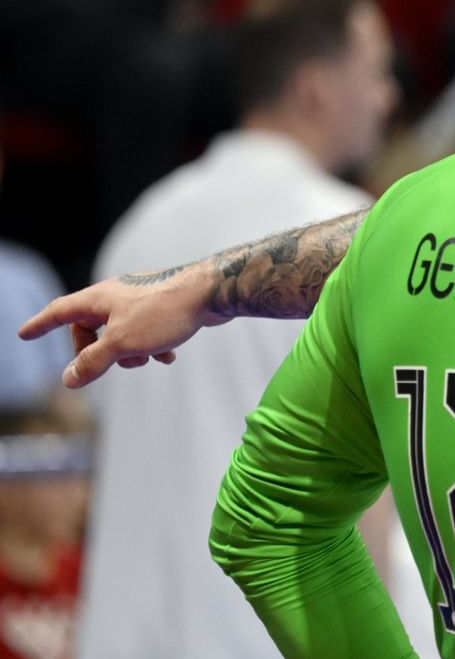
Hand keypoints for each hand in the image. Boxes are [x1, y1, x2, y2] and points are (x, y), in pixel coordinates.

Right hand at [16, 261, 222, 387]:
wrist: (213, 292)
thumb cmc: (165, 313)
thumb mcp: (122, 343)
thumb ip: (94, 362)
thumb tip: (69, 379)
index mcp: (99, 298)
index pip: (60, 312)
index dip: (41, 324)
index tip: (24, 333)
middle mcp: (117, 295)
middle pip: (91, 328)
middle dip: (99, 352)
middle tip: (115, 364)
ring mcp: (141, 300)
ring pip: (121, 334)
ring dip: (130, 352)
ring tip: (149, 357)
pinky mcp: (162, 307)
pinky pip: (146, 332)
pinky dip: (152, 346)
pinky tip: (168, 356)